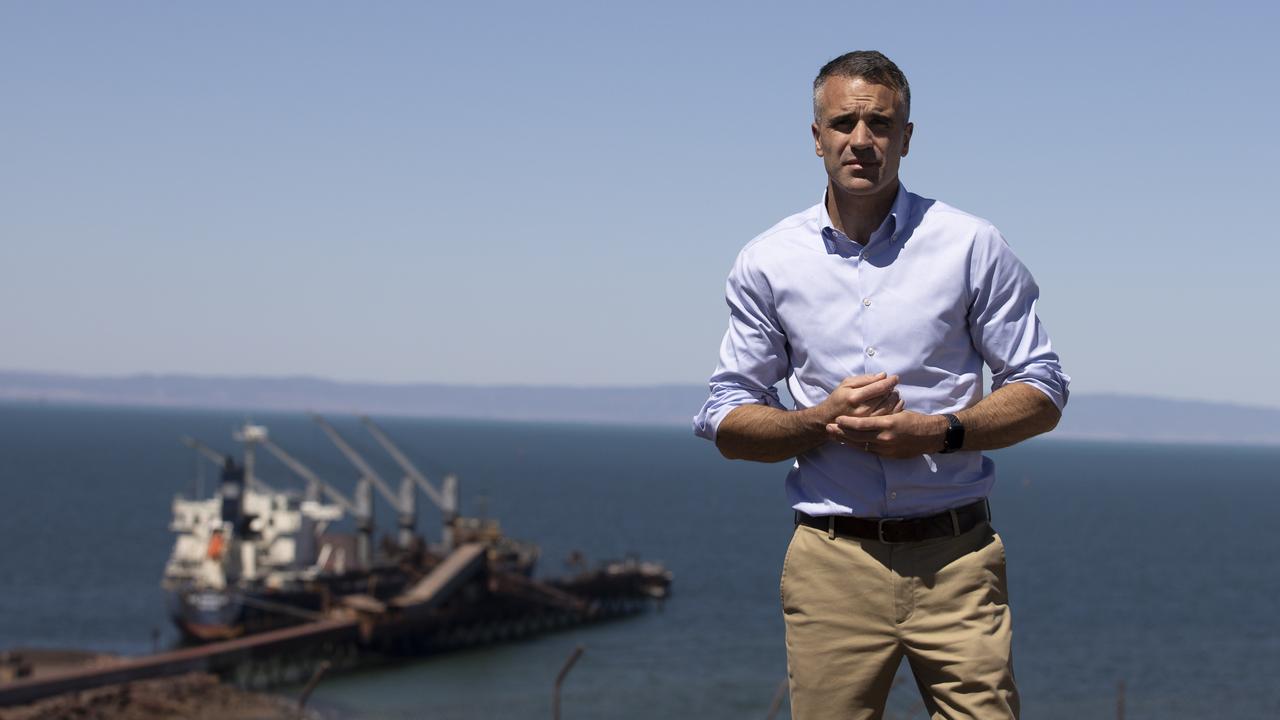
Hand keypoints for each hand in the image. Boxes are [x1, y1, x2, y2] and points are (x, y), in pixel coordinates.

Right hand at [809, 373, 903, 425]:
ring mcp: (867, 420)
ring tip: (892, 394)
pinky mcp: (871, 427)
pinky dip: (895, 408)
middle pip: (885, 397)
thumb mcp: (846, 384)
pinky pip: (888, 417)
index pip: (879, 387)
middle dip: (891, 389)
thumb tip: (883, 375)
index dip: (890, 381)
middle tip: (892, 386)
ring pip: (889, 407)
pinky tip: (894, 403)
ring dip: (894, 398)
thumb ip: (864, 379)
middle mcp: (862, 410)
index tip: (895, 378)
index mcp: (854, 397)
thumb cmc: (838, 399)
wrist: (828, 419)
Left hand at [825, 411, 948, 458]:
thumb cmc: (914, 420)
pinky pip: (868, 450)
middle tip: (828, 428)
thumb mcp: (898, 412)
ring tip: (834, 436)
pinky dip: (857, 446)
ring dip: (846, 441)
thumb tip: (866, 409)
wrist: (930, 436)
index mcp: (887, 423)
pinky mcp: (887, 455)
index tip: (836, 419)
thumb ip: (881, 413)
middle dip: (841, 433)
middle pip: (857, 437)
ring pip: (860, 445)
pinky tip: (849, 443)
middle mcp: (885, 438)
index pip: (862, 424)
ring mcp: (885, 448)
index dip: (847, 423)